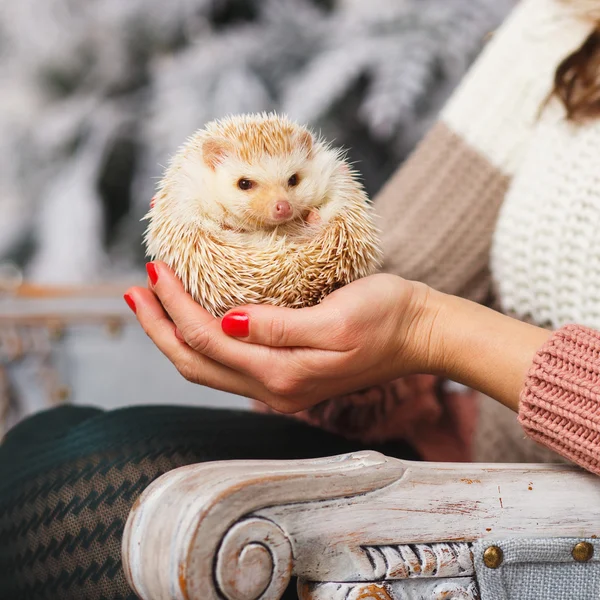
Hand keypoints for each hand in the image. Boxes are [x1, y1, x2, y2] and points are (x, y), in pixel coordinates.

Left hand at [124, 262, 439, 412]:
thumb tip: (226, 321)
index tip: (154, 269)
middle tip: (136, 290)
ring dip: (175, 335)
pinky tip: (198, 316)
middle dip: (159, 327)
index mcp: (283, 374)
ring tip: (153, 302)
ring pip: (208, 367)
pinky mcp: (287, 374)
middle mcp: (274, 388)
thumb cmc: (388, 317)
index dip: (174, 307)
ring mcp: (280, 386)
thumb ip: (280, 327)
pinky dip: (202, 340)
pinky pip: (229, 363)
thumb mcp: (339, 316)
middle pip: (196, 363)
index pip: (208, 342)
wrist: (421, 334)